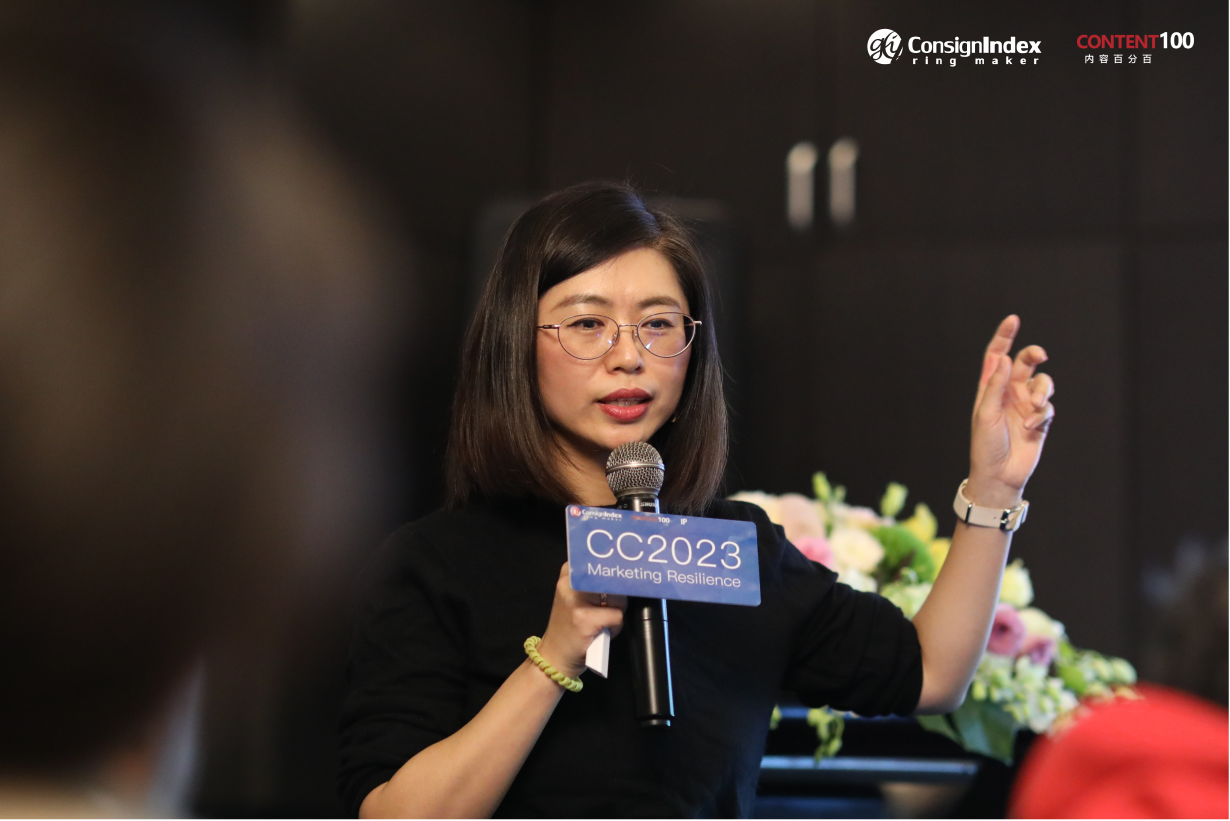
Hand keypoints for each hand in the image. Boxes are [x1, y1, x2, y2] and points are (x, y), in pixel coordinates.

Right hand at [535, 563, 625, 677]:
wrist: (554, 655)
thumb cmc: (569, 627)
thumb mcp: (576, 598)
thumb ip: (593, 585)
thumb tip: (622, 578)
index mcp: (569, 572)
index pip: (602, 563)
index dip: (613, 572)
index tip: (617, 579)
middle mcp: (570, 581)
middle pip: (613, 580)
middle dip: (617, 596)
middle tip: (605, 608)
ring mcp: (576, 600)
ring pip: (618, 599)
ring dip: (616, 612)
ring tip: (601, 622)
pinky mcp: (585, 618)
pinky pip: (616, 617)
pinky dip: (615, 628)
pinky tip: (602, 633)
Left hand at [968, 315, 1054, 507]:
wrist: (999, 474)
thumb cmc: (985, 445)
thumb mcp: (986, 413)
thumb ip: (996, 386)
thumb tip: (1006, 358)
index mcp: (990, 388)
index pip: (997, 356)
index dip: (1004, 337)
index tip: (1013, 320)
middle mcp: (1009, 392)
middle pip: (1026, 363)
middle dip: (1034, 355)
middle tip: (1040, 355)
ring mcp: (1025, 405)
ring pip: (1043, 383)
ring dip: (1041, 391)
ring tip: (1034, 407)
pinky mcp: (1040, 420)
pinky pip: (1048, 407)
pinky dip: (1042, 413)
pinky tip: (1031, 426)